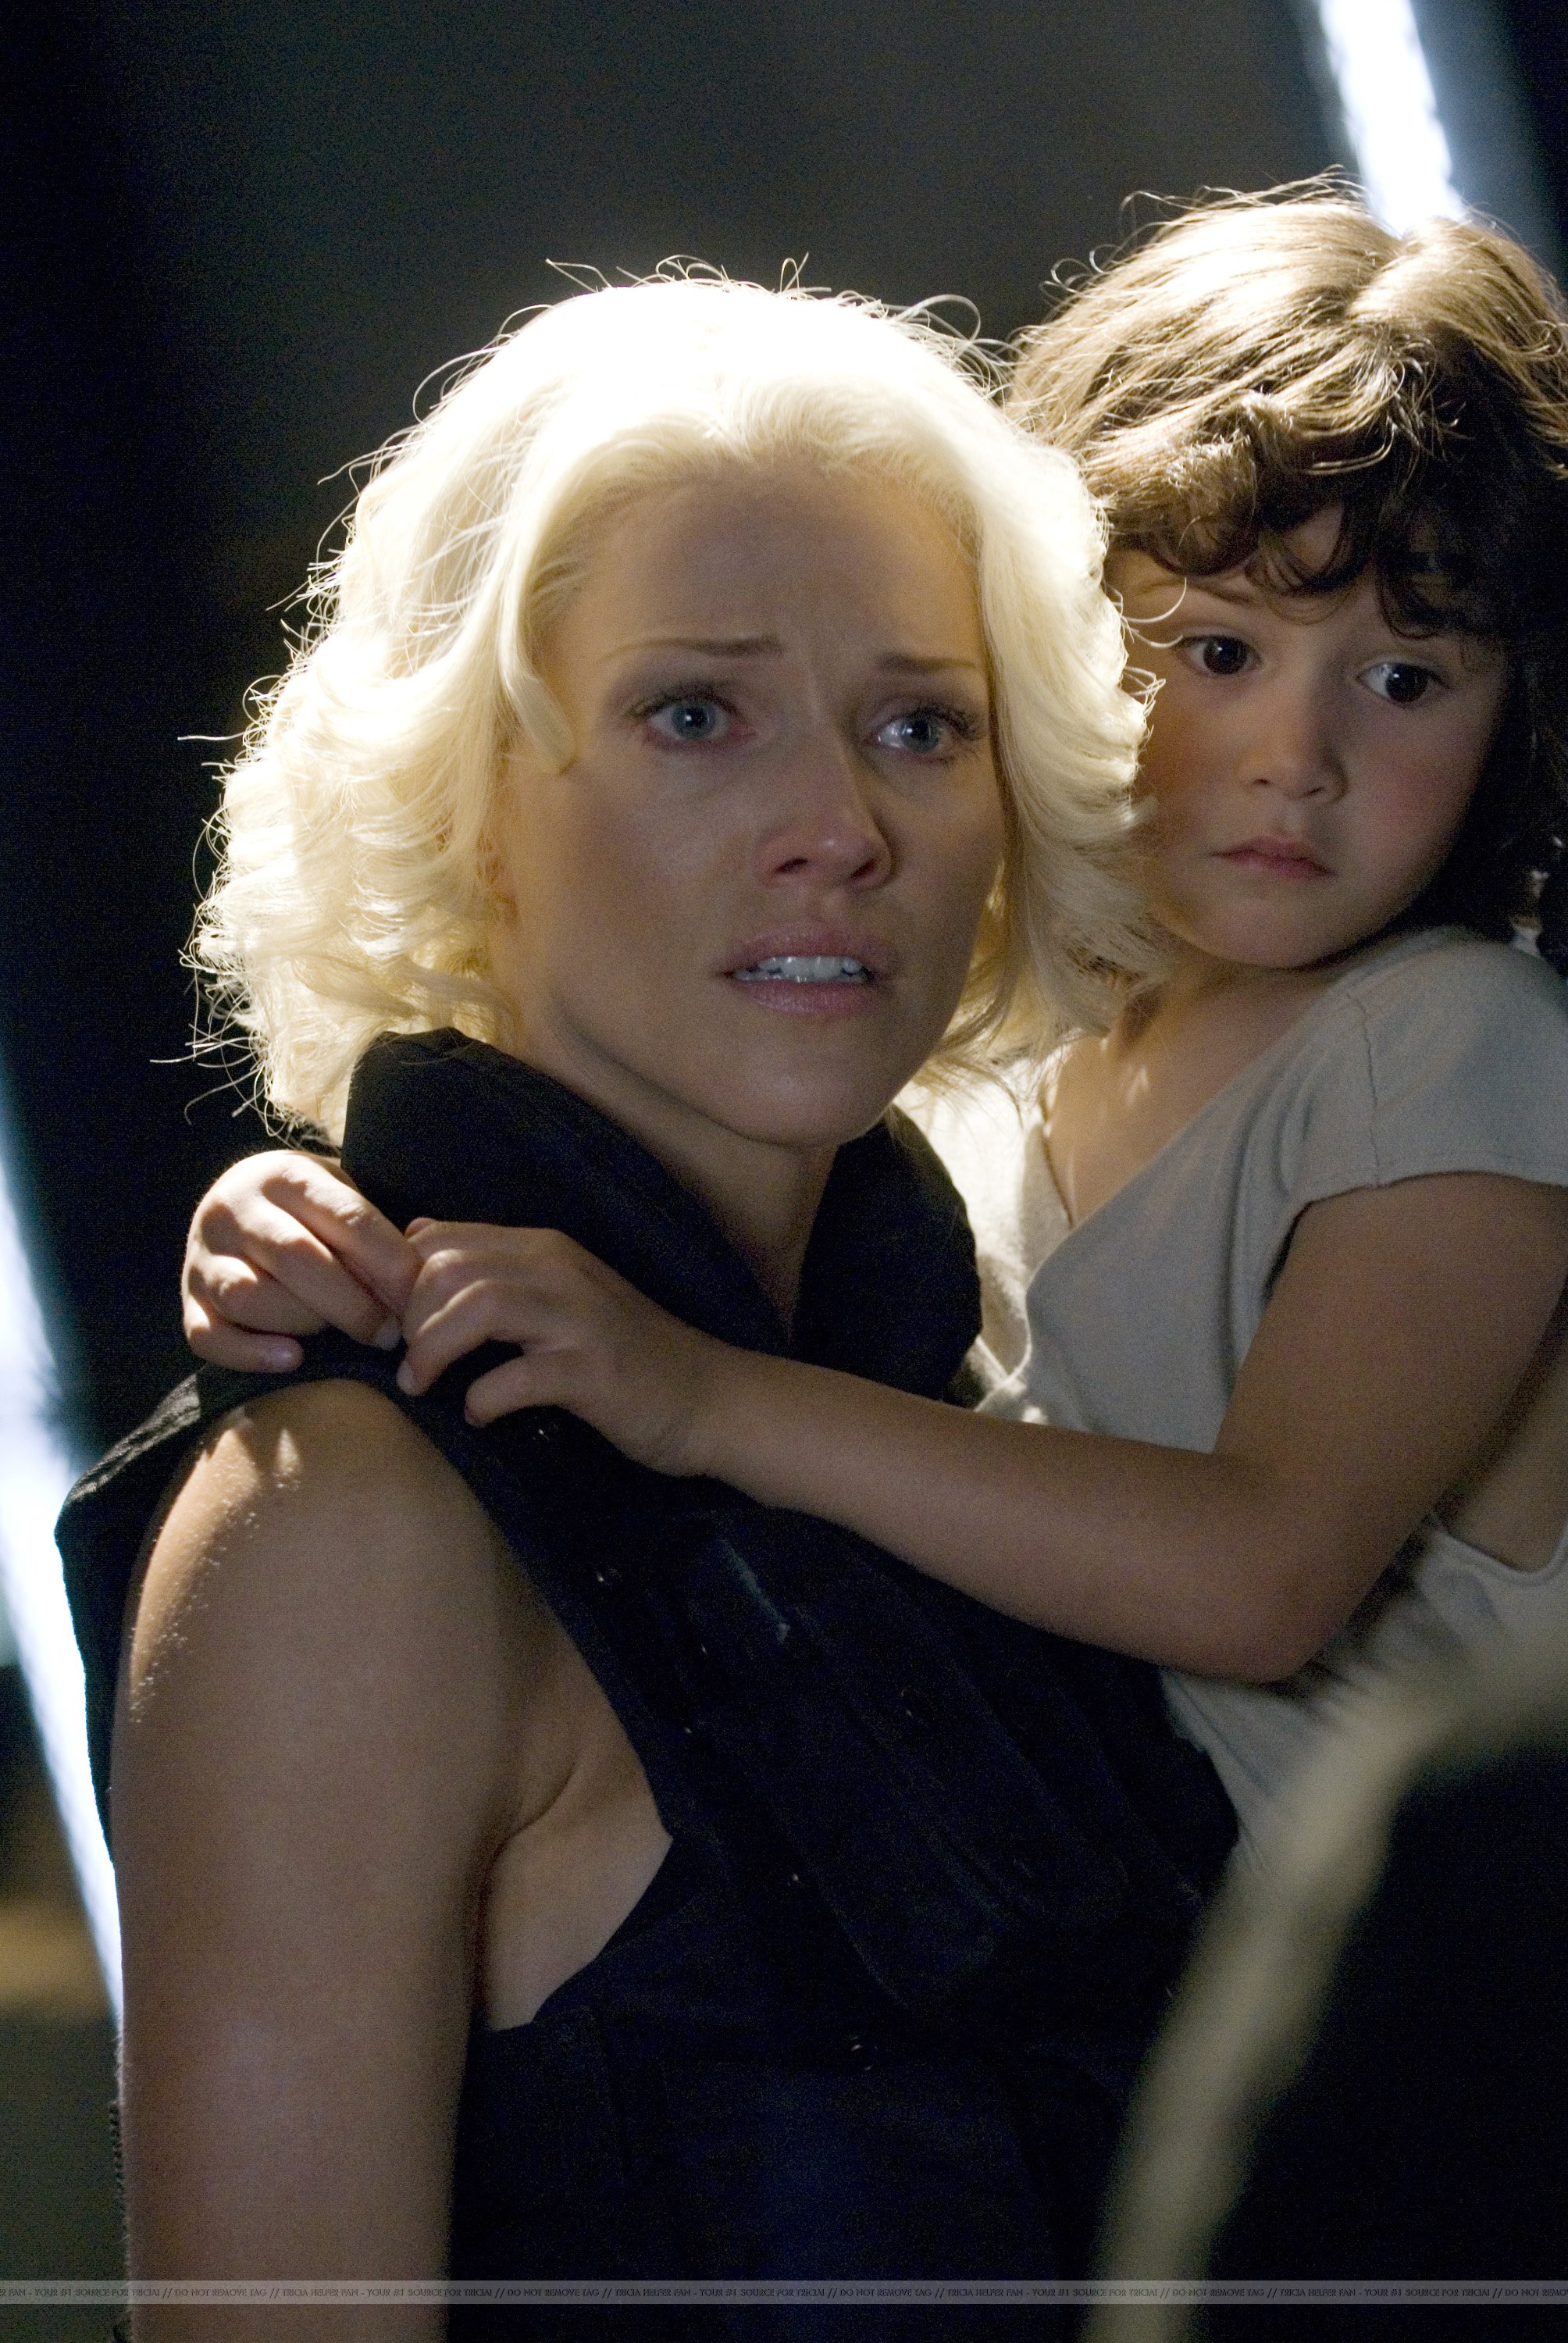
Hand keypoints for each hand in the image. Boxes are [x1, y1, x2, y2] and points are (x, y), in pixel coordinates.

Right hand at [183, 1153, 420, 1371]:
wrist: (239, 1205)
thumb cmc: (311, 1212)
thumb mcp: (340, 1198)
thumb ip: (372, 1232)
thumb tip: (417, 1280)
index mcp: (283, 1175)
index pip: (345, 1216)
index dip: (388, 1260)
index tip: (418, 1295)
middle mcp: (233, 1210)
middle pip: (295, 1257)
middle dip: (352, 1302)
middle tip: (390, 1333)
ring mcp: (202, 1257)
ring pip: (246, 1295)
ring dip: (303, 1322)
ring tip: (339, 1338)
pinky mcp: (187, 1302)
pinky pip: (208, 1336)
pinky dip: (250, 1354)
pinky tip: (292, 1359)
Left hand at [395, 1222, 730, 1476]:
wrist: (709, 1395)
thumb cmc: (623, 1351)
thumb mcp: (558, 1296)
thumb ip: (497, 1273)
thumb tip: (415, 1249)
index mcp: (543, 1248)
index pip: (440, 1239)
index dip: (398, 1283)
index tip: (393, 1327)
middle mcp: (559, 1270)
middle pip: (448, 1269)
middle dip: (409, 1319)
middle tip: (407, 1363)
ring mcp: (579, 1318)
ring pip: (477, 1308)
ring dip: (433, 1351)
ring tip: (422, 1385)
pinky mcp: (593, 1372)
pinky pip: (515, 1378)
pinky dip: (482, 1399)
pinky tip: (479, 1414)